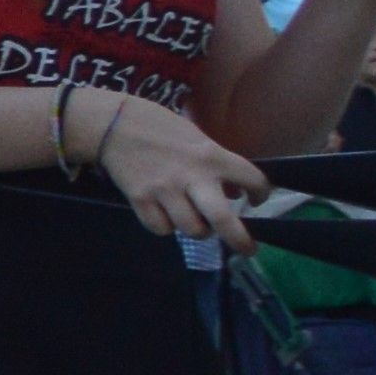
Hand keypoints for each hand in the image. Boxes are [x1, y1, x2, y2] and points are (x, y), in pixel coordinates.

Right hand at [86, 89, 265, 247]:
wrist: (114, 125)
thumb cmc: (161, 128)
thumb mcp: (199, 140)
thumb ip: (218, 167)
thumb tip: (234, 195)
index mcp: (212, 156)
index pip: (252, 179)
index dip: (261, 193)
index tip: (256, 200)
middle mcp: (192, 176)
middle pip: (222, 219)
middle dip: (239, 239)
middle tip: (248, 249)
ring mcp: (164, 190)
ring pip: (192, 229)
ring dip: (199, 229)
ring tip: (195, 220)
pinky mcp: (140, 200)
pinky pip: (161, 229)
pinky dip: (167, 226)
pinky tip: (165, 214)